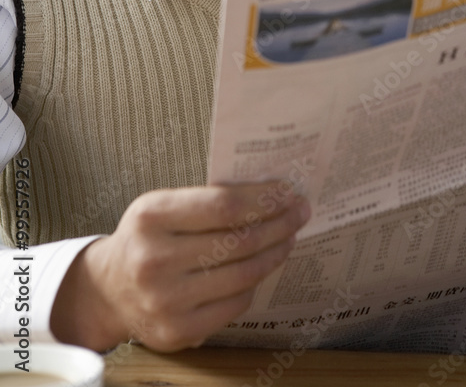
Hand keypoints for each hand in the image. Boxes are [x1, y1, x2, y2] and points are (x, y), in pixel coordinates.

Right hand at [50, 181, 310, 352]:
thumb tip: (268, 194)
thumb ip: (206, 199)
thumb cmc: (146, 238)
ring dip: (274, 253)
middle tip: (299, 212)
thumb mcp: (162, 205)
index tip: (288, 191)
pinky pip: (234, 305)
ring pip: (242, 275)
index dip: (263, 198)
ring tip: (288, 237)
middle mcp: (154, 260)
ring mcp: (164, 301)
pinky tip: (261, 268)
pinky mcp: (176, 332)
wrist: (108, 290)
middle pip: (238, 241)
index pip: (223, 204)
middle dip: (278, 223)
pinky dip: (253, 284)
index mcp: (150, 217)